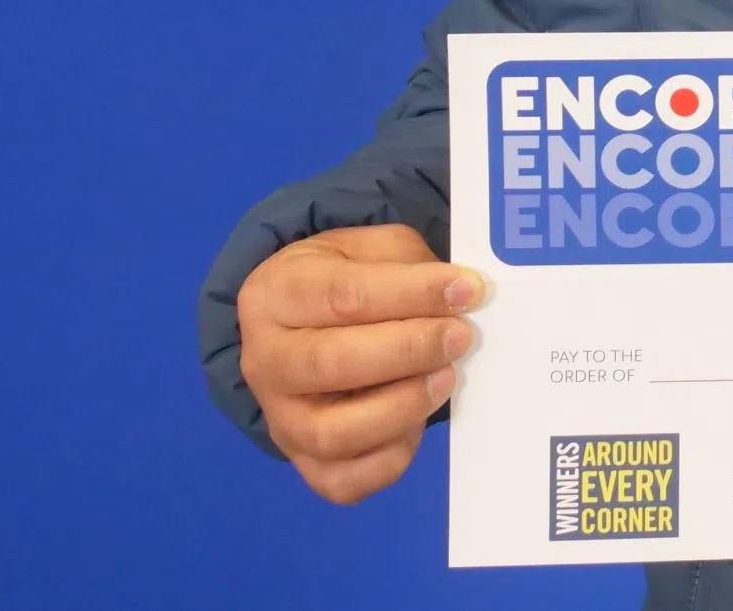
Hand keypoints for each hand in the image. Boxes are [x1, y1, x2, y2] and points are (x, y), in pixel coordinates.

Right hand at [237, 223, 484, 503]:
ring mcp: (280, 419)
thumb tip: (461, 295)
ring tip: (446, 377)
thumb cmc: (344, 279)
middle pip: (331, 364)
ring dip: (403, 406)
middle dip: (409, 350)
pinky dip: (390, 459)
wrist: (301, 326)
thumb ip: (409, 266)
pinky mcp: (303, 463)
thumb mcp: (369, 249)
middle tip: (461, 336)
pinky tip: (417, 421)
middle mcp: (265, 361)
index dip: (412, 293)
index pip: (343, 295)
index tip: (468, 289)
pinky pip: (344, 482)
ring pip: (334, 433)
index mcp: (275, 294)